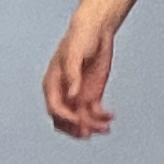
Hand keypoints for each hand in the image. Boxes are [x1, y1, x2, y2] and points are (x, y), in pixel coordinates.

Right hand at [45, 19, 117, 139]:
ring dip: (90, 126)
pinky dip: (101, 117)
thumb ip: (72, 75)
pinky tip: (111, 116)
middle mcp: (64, 93)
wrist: (96, 30)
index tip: (78, 120)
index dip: (65, 117)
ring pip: (80, 118)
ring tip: (105, 129)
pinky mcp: (92, 94)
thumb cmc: (80, 39)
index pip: (55, 107)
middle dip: (75, 128)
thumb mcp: (75, 54)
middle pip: (64, 119)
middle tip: (88, 133)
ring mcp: (78, 95)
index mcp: (53, 84)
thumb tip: (71, 96)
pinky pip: (94, 111)